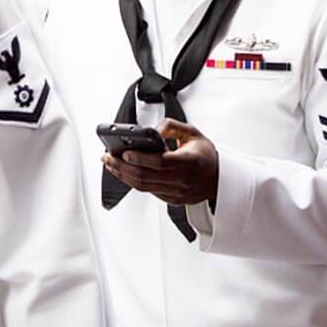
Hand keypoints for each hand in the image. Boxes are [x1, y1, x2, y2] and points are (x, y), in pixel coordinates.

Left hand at [102, 118, 218, 206]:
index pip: (161, 162)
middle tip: (108, 157)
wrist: (219, 179)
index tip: (125, 152)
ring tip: (110, 164)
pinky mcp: (171, 200)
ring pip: (143, 187)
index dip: (141, 158)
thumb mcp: (193, 133)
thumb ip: (172, 127)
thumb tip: (154, 130)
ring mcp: (176, 192)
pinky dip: (133, 182)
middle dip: (122, 167)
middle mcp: (182, 180)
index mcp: (189, 161)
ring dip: (123, 175)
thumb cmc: (205, 155)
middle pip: (146, 177)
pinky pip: (148, 191)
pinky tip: (124, 172)